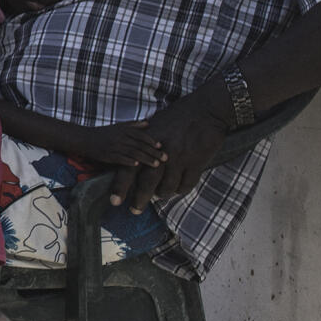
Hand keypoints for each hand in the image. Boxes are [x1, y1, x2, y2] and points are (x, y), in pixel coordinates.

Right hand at [71, 121, 167, 170]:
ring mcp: (113, 146)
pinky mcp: (107, 155)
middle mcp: (120, 137)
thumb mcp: (118, 126)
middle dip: (154, 152)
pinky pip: (119, 158)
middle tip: (166, 158)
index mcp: (123, 130)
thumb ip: (133, 125)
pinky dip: (128, 161)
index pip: (141, 135)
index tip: (162, 147)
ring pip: (133, 153)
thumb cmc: (102, 132)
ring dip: (146, 158)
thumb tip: (148, 123)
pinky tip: (137, 165)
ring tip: (156, 164)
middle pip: (140, 145)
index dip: (152, 141)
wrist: (83, 138)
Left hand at [109, 93, 227, 211]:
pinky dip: (181, 189)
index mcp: (147, 143)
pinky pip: (186, 185)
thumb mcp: (155, 124)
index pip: (129, 168)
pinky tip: (178, 188)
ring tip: (160, 194)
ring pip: (167, 188)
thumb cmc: (178, 116)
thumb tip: (131, 155)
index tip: (114, 201)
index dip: (121, 186)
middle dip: (139, 200)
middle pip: (147, 183)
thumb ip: (143, 141)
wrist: (206, 110)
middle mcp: (161, 153)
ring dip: (162, 194)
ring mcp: (179, 159)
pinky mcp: (196, 163)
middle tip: (135, 211)